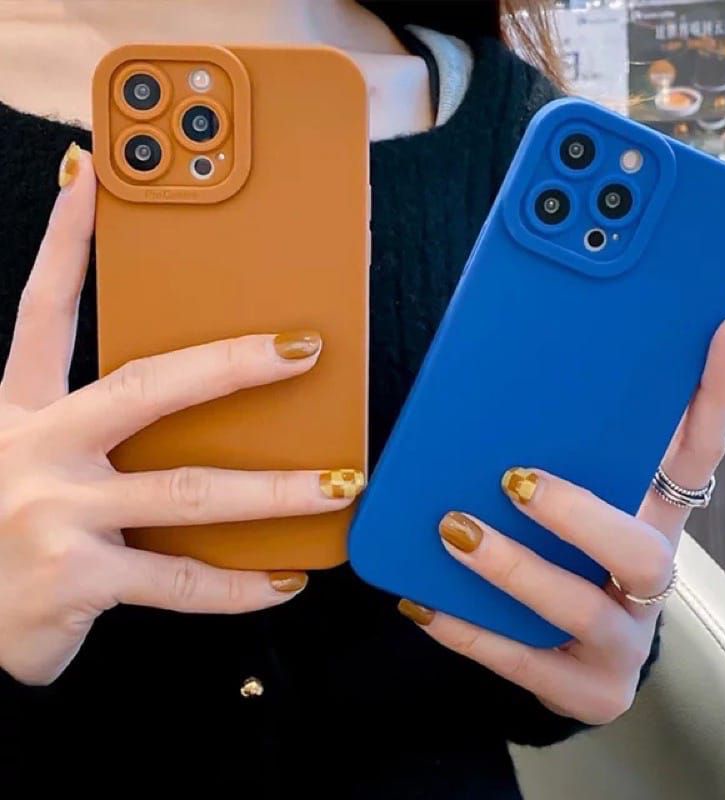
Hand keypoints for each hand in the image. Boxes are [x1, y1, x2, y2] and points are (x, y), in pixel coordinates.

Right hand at [0, 144, 363, 685]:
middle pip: (145, 387)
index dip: (65, 243)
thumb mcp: (30, 457)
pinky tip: (286, 580)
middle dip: (232, 363)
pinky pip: (178, 580)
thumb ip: (92, 427)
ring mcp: (54, 514)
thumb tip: (191, 402)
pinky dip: (238, 586)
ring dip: (275, 489)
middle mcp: (35, 450)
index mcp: (22, 412)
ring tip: (339, 484)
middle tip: (305, 347)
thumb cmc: (3, 528)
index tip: (93, 178)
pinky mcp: (74, 578)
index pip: (44, 311)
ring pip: (188, 490)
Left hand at [399, 313, 724, 723]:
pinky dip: (469, 630)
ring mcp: (623, 643)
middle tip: (515, 481)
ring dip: (514, 569)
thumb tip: (514, 380)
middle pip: (641, 552)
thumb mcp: (586, 503)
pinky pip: (522, 662)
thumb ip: (569, 454)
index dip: (716, 398)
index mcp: (655, 522)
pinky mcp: (584, 688)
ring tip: (454, 531)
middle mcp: (652, 582)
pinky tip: (421, 602)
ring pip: (579, 609)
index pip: (699, 455)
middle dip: (580, 517)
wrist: (577, 658)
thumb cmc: (573, 561)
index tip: (722, 332)